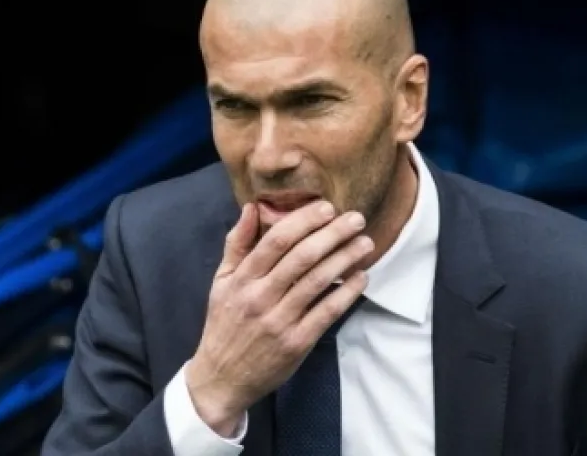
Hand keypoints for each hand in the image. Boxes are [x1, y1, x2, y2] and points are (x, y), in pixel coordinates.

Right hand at [185, 200, 372, 435]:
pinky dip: (346, 292)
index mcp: (242, 279)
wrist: (222, 378)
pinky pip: (327, 312)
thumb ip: (236, 244)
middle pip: (302, 257)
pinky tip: (361, 277)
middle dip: (333, 234)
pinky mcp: (297, 343)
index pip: (276, 240)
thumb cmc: (224, 325)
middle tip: (356, 219)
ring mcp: (280, 321)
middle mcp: (260, 297)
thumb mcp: (221, 282)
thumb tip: (252, 207)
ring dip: (345, 258)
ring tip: (365, 243)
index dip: (304, 220)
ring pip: (318, 281)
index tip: (327, 207)